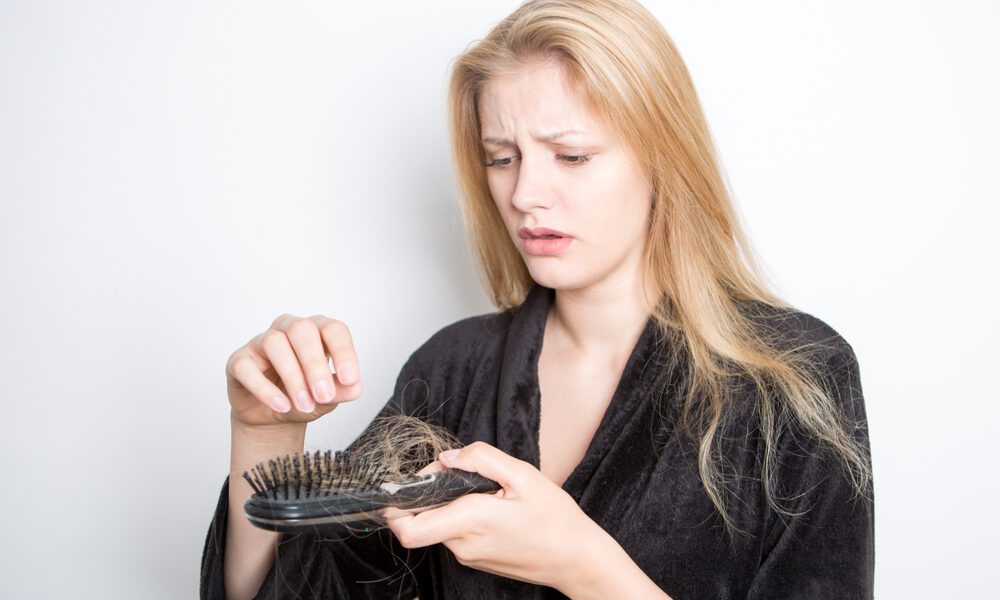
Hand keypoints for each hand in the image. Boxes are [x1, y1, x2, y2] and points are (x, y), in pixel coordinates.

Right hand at [225, 314, 363, 428]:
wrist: (272, 418)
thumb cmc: (304, 398)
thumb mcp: (327, 398)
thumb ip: (341, 391)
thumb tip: (356, 388)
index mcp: (317, 331)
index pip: (333, 329)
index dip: (343, 352)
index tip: (350, 379)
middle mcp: (289, 328)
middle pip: (302, 331)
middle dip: (315, 365)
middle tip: (324, 395)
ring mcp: (261, 341)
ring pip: (275, 343)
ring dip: (293, 377)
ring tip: (304, 405)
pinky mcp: (239, 360)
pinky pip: (247, 367)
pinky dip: (265, 388)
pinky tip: (282, 405)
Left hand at [382, 441, 610, 593]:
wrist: (575, 558)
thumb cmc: (554, 518)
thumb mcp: (523, 475)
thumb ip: (481, 459)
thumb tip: (447, 457)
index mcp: (471, 520)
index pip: (407, 528)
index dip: (395, 507)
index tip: (407, 484)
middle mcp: (463, 544)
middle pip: (419, 519)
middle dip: (427, 493)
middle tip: (455, 473)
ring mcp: (467, 556)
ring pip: (437, 524)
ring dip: (448, 503)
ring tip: (484, 491)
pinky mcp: (474, 560)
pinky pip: (453, 533)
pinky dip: (460, 515)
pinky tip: (490, 506)